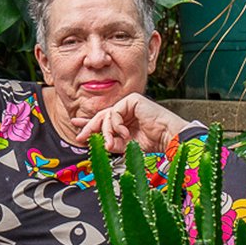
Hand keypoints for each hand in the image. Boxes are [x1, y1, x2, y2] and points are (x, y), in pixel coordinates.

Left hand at [72, 93, 190, 153]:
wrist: (168, 138)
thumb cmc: (152, 142)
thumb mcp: (125, 145)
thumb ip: (110, 141)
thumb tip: (94, 140)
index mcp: (125, 120)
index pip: (103, 120)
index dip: (89, 125)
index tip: (77, 130)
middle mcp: (126, 110)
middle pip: (101, 116)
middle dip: (89, 127)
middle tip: (81, 137)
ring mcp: (129, 103)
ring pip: (106, 116)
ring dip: (106, 132)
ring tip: (113, 143)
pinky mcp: (132, 99)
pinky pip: (114, 112)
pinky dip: (115, 125)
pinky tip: (124, 133)